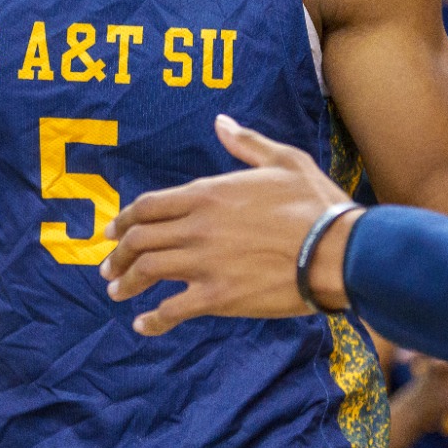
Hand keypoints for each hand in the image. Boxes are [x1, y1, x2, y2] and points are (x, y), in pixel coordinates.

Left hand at [101, 115, 353, 333]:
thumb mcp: (283, 159)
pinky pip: (172, 310)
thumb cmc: (315, 204)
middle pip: (139, 239)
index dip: (123, 220)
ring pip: (147, 271)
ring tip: (117, 292)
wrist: (338, 250)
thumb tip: (221, 122)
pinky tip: (144, 325)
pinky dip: (153, 319)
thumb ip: (246, 143)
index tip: (111, 232)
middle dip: (117, 254)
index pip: (148, 206)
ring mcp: (204, 263)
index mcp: (208, 193)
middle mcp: (197, 226)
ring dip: (126, 282)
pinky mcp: (218, 296)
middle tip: (108, 267)